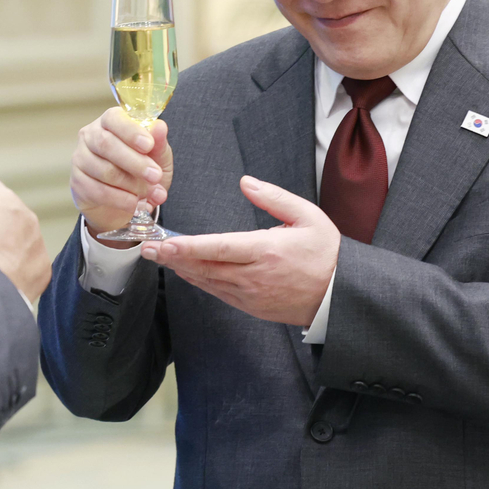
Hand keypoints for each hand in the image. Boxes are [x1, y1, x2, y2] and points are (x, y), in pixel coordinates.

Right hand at [70, 107, 173, 243]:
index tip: (149, 145)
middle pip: (106, 144)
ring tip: (149, 194)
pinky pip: (97, 191)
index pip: (114, 118)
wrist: (127, 202)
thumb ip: (158, 143)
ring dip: (130, 184)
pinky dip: (119, 199)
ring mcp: (80, 159)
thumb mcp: (157, 157)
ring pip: (103, 170)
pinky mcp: (78, 182)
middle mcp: (90, 136)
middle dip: (134, 162)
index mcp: (110, 122)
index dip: (131, 131)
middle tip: (155, 176)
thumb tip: (160, 127)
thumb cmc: (141, 171)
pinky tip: (133, 203)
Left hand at [139, 176, 337, 325]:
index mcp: (266, 251)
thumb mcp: (308, 216)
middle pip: (204, 267)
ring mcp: (251, 295)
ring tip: (159, 257)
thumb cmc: (326, 253)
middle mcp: (254, 276)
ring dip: (182, 269)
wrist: (341, 296)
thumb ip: (274, 198)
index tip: (165, 244)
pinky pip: (218, 293)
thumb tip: (245, 182)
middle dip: (173, 258)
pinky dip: (199, 281)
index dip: (189, 247)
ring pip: (207, 281)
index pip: (218, 248)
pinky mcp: (251, 306)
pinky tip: (185, 271)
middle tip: (147, 249)